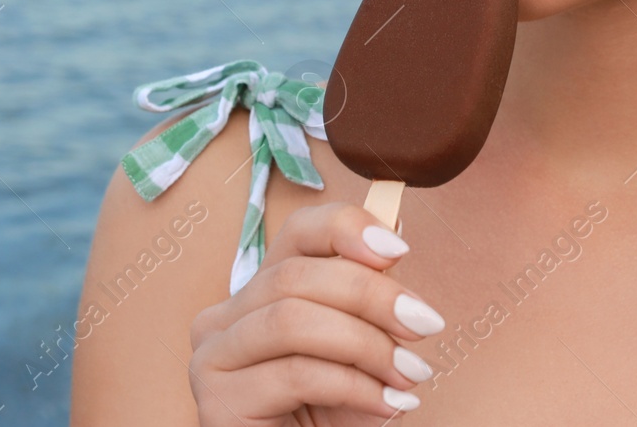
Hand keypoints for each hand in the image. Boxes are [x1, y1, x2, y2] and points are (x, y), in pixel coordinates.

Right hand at [188, 203, 443, 425]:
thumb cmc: (334, 413)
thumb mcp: (357, 346)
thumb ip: (366, 295)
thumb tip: (394, 233)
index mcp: (258, 292)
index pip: (296, 233)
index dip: (346, 228)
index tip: (398, 249)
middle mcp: (224, 318)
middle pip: (295, 275)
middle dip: (371, 295)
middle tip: (424, 322)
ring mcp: (212, 358)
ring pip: (291, 320)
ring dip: (366, 344)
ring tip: (410, 372)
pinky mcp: (217, 402)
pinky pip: (294, 375)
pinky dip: (354, 386)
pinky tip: (387, 402)